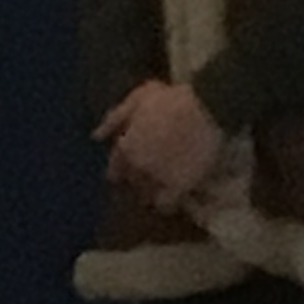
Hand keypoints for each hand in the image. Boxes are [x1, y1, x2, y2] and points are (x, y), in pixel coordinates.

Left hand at [97, 79, 234, 214]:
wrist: (206, 108)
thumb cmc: (173, 98)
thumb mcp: (139, 99)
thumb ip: (116, 118)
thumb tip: (96, 136)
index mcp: (125, 147)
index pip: (115, 170)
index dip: (123, 170)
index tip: (131, 169)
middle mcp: (136, 166)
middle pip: (131, 182)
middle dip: (138, 180)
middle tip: (153, 175)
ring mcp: (157, 178)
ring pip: (146, 195)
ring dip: (151, 193)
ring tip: (163, 187)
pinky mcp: (179, 186)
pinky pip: (166, 205)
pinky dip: (168, 204)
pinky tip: (174, 199)